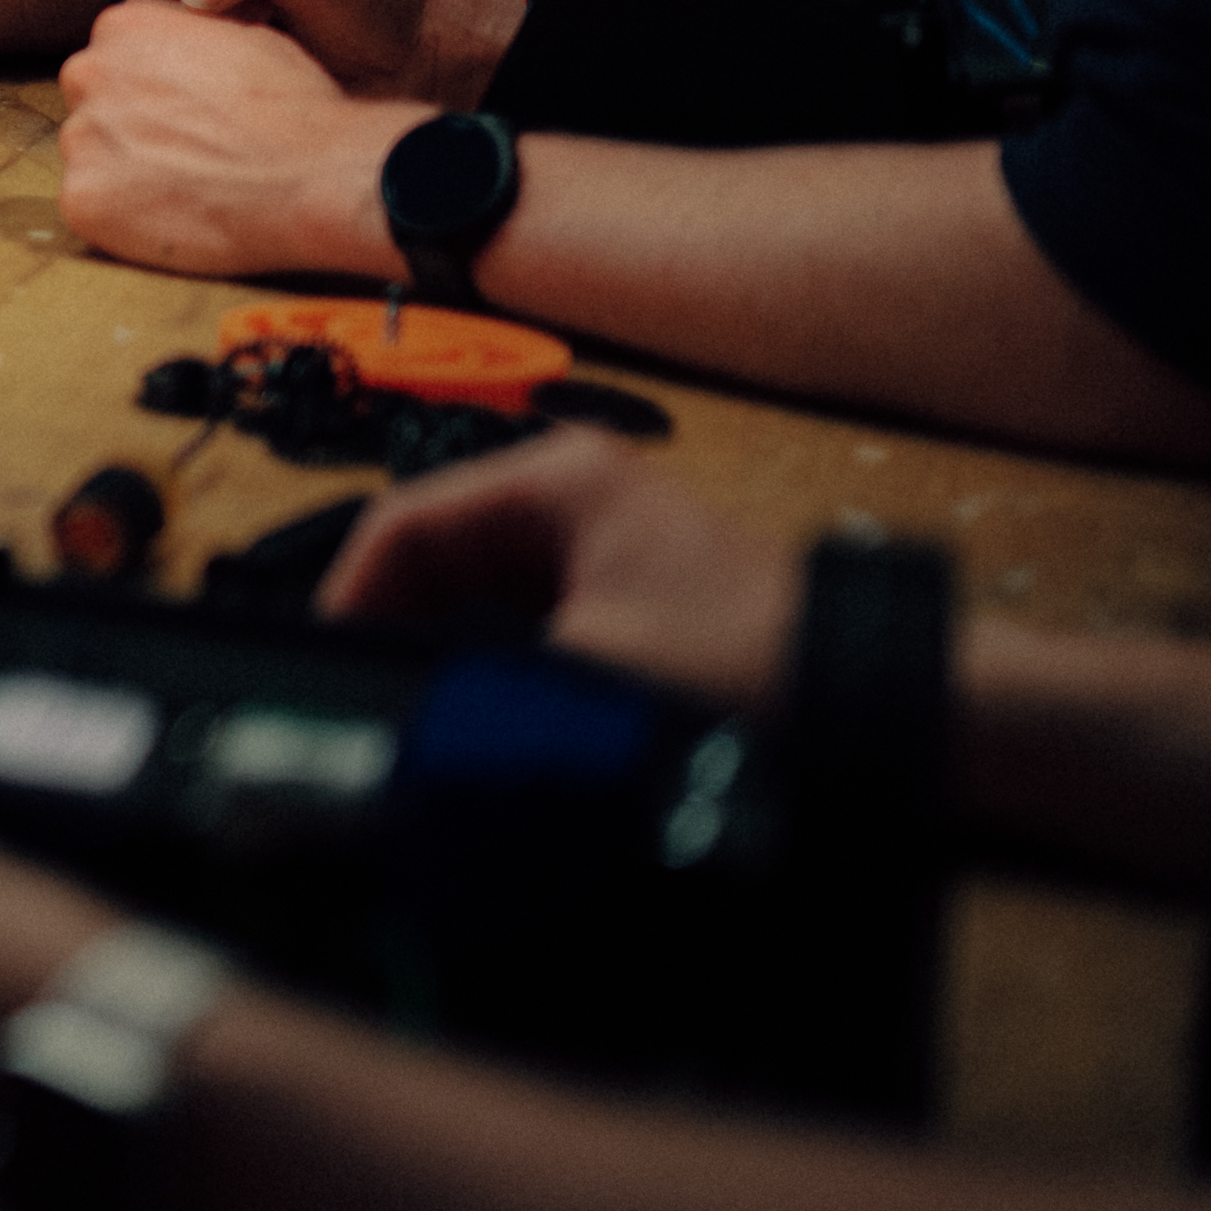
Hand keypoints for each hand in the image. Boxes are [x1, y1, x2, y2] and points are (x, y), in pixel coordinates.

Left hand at [55, 0, 414, 280]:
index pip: (111, 62)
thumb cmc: (292, 107)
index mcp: (121, 25)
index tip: (185, 117)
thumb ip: (183, 33)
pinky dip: (123, 220)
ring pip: (91, 158)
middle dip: (128, 131)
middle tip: (186, 156)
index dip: (150, 94)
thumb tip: (167, 41)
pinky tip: (175, 218)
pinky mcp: (81, 198)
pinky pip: (90, 208)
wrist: (311, 176)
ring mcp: (80, 137)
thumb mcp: (238, 34)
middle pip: (94, 107)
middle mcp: (87, 73)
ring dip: (124, 175)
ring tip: (188, 189)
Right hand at [120, 0, 523, 104]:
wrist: (407, 58)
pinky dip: (216, 115)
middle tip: (266, 42)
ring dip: (210, 78)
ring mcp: (188, 57)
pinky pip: (179, 114)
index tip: (262, 3)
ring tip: (266, 75)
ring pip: (149, 71)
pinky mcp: (206, 106)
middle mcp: (176, 1)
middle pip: (136, 21)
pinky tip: (262, 107)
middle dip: (203, 37)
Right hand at [320, 431, 797, 708]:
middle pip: (430, 558)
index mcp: (555, 479)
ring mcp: (596, 544)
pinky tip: (476, 716)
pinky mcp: (619, 595)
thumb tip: (382, 731)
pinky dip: (485, 669)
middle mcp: (569, 495)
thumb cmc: (759, 668)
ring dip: (438, 655)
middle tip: (360, 703)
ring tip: (411, 714)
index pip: (402, 523)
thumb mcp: (595, 681)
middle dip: (389, 629)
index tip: (323, 668)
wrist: (887, 707)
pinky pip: (514, 626)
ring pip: (468, 598)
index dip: (348, 596)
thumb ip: (474, 696)